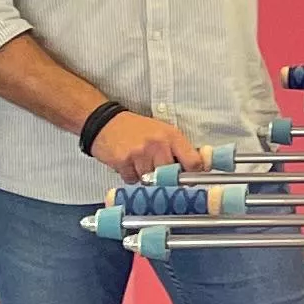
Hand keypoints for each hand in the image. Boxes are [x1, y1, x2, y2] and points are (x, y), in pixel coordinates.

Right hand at [88, 111, 209, 178]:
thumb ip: (179, 149)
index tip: (188, 178)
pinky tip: (127, 164)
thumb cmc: (137, 129)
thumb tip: (198, 168)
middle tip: (156, 169)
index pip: (193, 162)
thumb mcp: (163, 131)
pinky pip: (132, 180)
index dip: (192, 174)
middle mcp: (158, 144)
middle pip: (170, 176)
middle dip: (164, 177)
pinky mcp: (123, 161)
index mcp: (172, 136)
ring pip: (150, 181)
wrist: (106, 122)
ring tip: (139, 163)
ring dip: (145, 177)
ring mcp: (140, 153)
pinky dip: (130, 176)